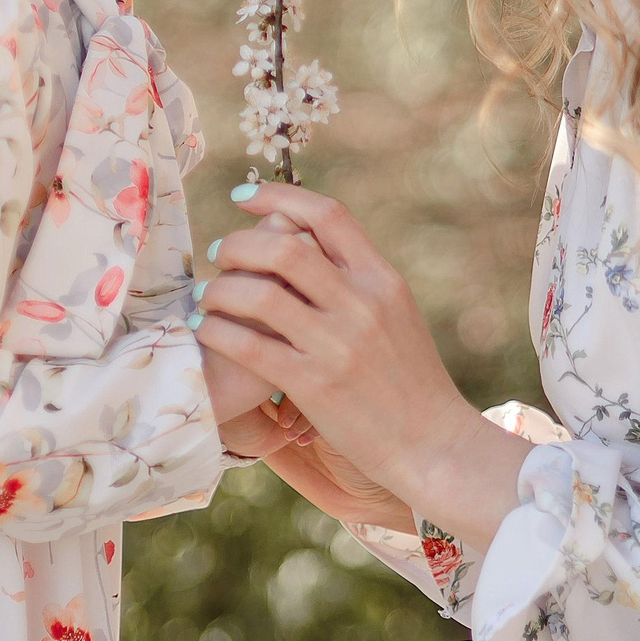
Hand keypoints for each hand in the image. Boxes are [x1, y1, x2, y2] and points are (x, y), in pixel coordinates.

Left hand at [195, 181, 532, 550]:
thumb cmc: (410, 381)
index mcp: (382, 279)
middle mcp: (362, 304)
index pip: (328, 215)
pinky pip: (249, 346)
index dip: (279, 197)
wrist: (434, 443)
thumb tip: (308, 245)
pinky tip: (205, 331)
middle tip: (219, 254)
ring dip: (220, 289)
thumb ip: (356, 281)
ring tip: (205, 297)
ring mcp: (338, 345)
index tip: (243, 199)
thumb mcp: (396, 315)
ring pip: (259, 295)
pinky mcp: (314, 385)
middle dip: (238, 244)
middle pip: (284, 247)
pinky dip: (217, 331)